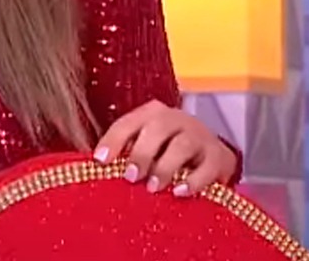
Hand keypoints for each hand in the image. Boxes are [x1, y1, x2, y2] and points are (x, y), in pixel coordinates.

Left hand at [93, 100, 236, 196]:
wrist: (210, 157)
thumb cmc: (166, 154)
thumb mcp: (145, 148)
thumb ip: (123, 155)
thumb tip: (90, 169)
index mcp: (152, 115)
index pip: (129, 122)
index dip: (114, 140)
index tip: (101, 160)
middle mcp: (176, 120)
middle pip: (158, 127)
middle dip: (142, 152)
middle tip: (131, 176)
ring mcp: (199, 136)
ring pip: (183, 144)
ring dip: (165, 166)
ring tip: (153, 187)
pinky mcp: (218, 157)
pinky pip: (207, 167)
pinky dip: (193, 180)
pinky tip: (180, 192)